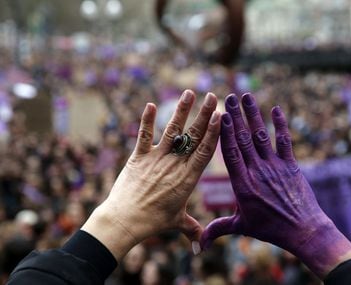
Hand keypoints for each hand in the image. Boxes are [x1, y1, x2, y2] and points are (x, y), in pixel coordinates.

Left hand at [82, 90, 220, 259]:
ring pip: (173, 130)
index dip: (215, 131)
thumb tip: (201, 249)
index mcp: (188, 178)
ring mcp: (157, 159)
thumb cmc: (153, 222)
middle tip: (213, 96)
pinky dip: (147, 120)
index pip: (205, 150)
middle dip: (204, 114)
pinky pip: (144, 135)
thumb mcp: (177, 223)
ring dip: (181, 110)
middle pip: (193, 136)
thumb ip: (192, 230)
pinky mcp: (139, 157)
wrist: (125, 220)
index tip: (222, 116)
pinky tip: (151, 104)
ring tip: (189, 92)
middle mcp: (175, 164)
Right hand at [200, 94, 350, 277]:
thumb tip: (198, 244)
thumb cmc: (270, 229)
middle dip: (236, 116)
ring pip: (261, 136)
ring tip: (246, 97)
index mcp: (242, 184)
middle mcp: (257, 171)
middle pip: (243, 139)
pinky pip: (284, 142)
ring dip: (254, 115)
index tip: (220, 115)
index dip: (225, 132)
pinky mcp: (290, 166)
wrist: (303, 231)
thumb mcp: (241, 227)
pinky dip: (281, 125)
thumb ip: (218, 229)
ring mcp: (275, 167)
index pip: (230, 153)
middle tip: (229, 97)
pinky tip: (276, 109)